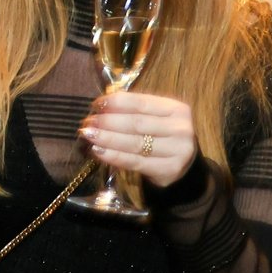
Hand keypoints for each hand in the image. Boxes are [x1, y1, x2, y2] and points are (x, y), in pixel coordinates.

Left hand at [80, 89, 197, 188]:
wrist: (183, 163)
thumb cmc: (161, 133)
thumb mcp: (153, 116)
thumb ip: (132, 109)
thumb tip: (100, 105)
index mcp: (175, 109)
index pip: (140, 102)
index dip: (115, 102)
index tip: (96, 104)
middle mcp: (180, 129)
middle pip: (136, 123)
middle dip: (108, 122)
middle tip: (88, 122)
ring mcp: (177, 151)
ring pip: (134, 143)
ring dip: (107, 138)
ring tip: (88, 135)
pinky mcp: (168, 170)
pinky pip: (135, 162)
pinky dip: (113, 156)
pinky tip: (98, 151)